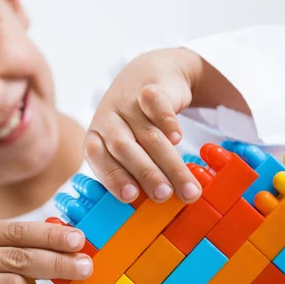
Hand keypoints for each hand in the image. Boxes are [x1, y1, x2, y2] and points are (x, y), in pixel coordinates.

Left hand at [84, 48, 203, 204]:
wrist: (149, 76)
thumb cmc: (135, 125)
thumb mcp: (126, 146)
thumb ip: (133, 171)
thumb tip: (155, 207)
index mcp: (96, 137)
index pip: (98, 158)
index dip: (113, 177)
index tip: (131, 197)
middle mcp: (108, 120)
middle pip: (125, 149)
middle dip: (146, 174)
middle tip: (164, 195)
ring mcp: (128, 102)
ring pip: (147, 134)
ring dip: (168, 162)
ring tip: (187, 186)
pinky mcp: (149, 87)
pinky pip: (156, 104)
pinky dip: (167, 122)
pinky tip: (178, 139)